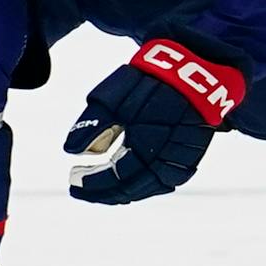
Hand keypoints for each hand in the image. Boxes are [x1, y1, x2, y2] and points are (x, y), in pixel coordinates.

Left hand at [65, 37, 245, 204]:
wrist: (195, 73)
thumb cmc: (151, 83)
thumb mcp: (113, 98)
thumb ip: (91, 125)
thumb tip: (70, 150)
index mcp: (146, 149)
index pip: (115, 179)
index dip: (92, 184)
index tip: (73, 182)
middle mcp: (166, 162)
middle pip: (130, 189)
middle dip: (104, 193)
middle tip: (81, 188)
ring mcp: (181, 162)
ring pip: (147, 188)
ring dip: (123, 191)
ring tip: (101, 188)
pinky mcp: (190, 158)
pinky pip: (163, 180)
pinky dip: (142, 183)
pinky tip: (128, 179)